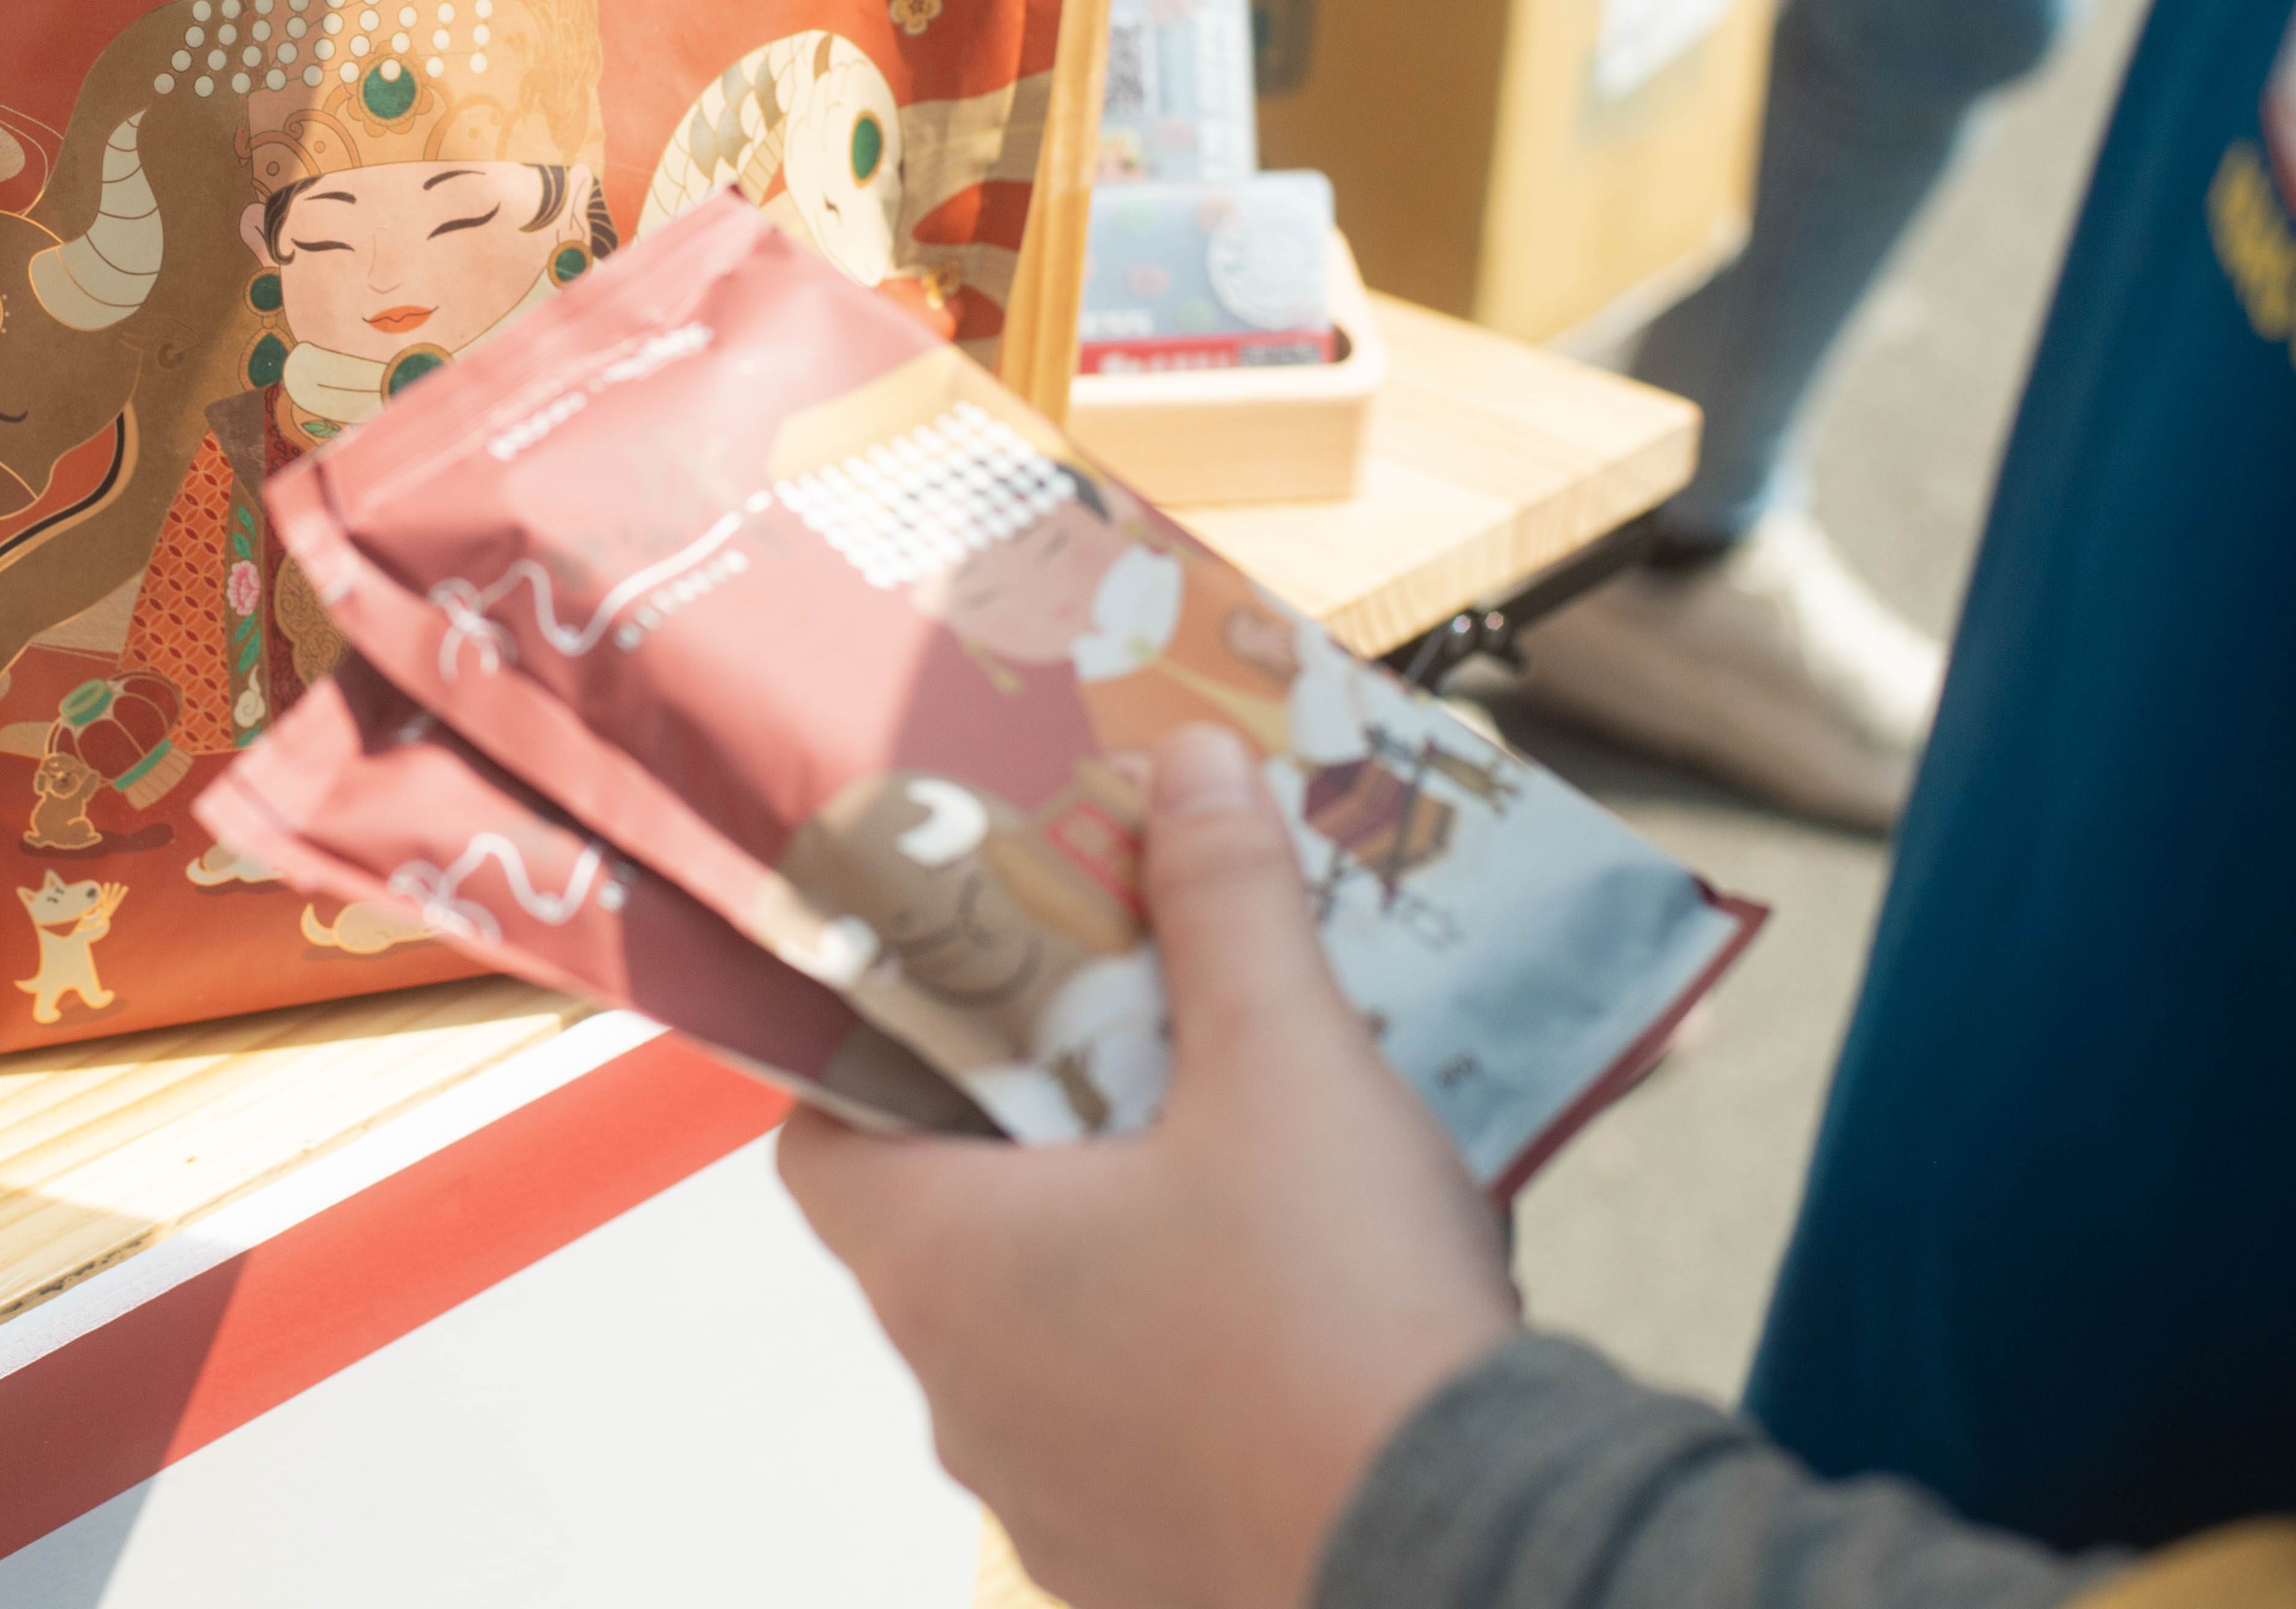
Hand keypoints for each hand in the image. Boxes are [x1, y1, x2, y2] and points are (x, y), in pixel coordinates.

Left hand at [777, 725, 1517, 1608]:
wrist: (1476, 1559)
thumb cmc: (1342, 1311)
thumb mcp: (1287, 1063)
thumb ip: (1225, 905)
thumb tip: (1190, 767)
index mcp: (943, 1269)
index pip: (820, 1137)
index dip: (874, 1050)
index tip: (964, 989)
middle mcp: (962, 1396)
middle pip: (942, 1224)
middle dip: (1032, 1128)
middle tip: (1125, 1040)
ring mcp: (1048, 1498)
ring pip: (1043, 1334)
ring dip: (1113, 1250)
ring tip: (1227, 1160)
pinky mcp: (1146, 1563)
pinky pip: (1128, 1435)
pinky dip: (1180, 1361)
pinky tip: (1287, 1302)